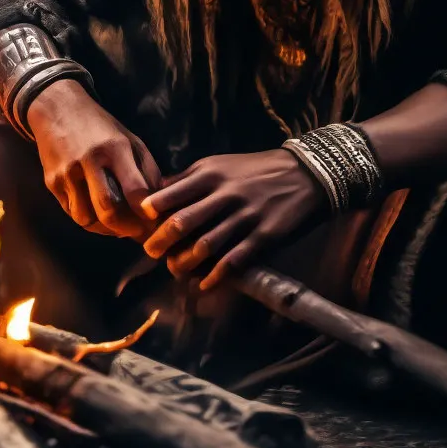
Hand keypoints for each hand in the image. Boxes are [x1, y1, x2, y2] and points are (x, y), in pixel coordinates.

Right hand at [26, 79, 160, 238]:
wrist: (58, 110)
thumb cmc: (101, 128)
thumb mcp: (130, 140)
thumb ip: (148, 170)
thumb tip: (160, 205)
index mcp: (115, 148)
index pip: (135, 189)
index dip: (146, 212)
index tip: (154, 221)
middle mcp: (89, 160)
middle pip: (108, 209)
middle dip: (125, 228)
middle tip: (136, 233)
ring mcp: (67, 172)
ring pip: (86, 218)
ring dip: (104, 228)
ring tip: (117, 226)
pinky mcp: (52, 182)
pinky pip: (71, 212)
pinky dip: (87, 220)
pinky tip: (98, 215)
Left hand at [139, 150, 324, 290]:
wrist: (305, 173)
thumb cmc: (253, 169)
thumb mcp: (218, 164)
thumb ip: (187, 179)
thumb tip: (154, 192)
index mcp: (210, 174)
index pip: (170, 194)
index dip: (151, 212)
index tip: (142, 223)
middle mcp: (225, 194)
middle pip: (183, 222)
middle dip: (161, 241)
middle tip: (150, 252)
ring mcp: (245, 216)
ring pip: (205, 246)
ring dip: (184, 263)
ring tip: (174, 269)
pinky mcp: (263, 236)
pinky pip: (233, 261)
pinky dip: (215, 276)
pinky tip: (204, 284)